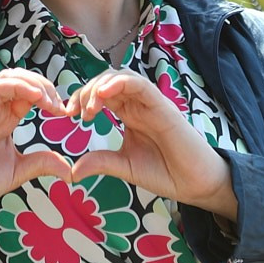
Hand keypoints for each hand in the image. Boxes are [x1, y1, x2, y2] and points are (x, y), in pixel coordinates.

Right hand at [0, 70, 72, 234]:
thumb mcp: (17, 172)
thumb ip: (40, 163)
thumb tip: (68, 168)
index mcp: (6, 120)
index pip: (29, 93)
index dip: (50, 96)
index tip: (66, 113)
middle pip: (22, 79)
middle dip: (46, 86)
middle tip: (60, 106)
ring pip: (9, 77)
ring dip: (34, 82)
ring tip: (50, 100)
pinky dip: (18, 86)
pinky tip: (36, 97)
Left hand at [64, 69, 237, 220]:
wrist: (195, 184)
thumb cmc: (165, 172)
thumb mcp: (125, 167)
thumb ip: (101, 163)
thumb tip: (72, 170)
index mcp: (129, 114)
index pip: (101, 94)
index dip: (82, 97)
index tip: (68, 113)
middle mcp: (138, 105)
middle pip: (108, 81)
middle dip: (87, 90)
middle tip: (75, 111)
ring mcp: (151, 103)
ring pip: (122, 78)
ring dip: (101, 85)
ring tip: (90, 106)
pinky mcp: (163, 106)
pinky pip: (141, 85)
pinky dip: (121, 83)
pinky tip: (105, 93)